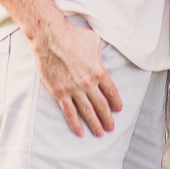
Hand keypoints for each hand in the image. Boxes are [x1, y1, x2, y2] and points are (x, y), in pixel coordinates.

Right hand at [32, 16, 122, 137]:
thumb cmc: (72, 35)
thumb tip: (102, 50)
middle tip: (111, 128)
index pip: (111, 91)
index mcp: (99, 71)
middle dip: (107, 118)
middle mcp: (88, 83)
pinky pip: (69, 112)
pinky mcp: (60, 93)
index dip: (116, 102)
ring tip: (100, 133)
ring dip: (95, 124)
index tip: (118, 110)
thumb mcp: (93, 39)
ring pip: (87, 112)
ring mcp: (74, 89)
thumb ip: (100, 49)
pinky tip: (80, 132)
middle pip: (101, 105)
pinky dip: (75, 124)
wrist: (50, 37)